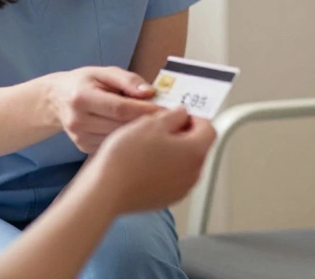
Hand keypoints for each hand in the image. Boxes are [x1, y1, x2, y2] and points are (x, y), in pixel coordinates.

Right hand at [45, 66, 160, 152]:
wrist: (57, 99)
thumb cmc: (85, 82)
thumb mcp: (104, 72)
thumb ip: (128, 80)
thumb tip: (150, 93)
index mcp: (82, 97)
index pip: (119, 108)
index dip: (145, 111)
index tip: (168, 111)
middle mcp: (78, 120)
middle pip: (120, 127)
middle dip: (147, 125)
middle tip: (172, 123)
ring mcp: (79, 138)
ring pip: (118, 141)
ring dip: (140, 136)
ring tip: (159, 130)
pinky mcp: (83, 148)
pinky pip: (113, 147)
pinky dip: (129, 143)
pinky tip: (141, 138)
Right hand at [90, 107, 215, 213]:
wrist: (106, 191)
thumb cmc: (127, 158)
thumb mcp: (151, 123)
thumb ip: (173, 115)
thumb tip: (181, 114)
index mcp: (195, 151)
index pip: (208, 128)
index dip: (193, 118)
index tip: (178, 116)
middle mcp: (193, 173)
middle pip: (197, 147)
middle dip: (182, 135)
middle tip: (159, 129)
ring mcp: (181, 189)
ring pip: (184, 164)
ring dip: (172, 153)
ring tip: (147, 147)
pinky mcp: (166, 199)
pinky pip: (171, 179)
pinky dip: (163, 170)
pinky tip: (142, 164)